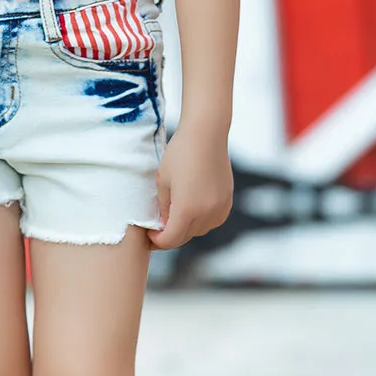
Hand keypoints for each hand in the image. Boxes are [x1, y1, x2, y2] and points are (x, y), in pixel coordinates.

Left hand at [148, 124, 233, 249]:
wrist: (206, 134)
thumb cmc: (179, 154)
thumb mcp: (162, 182)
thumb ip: (162, 208)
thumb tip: (162, 226)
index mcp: (187, 210)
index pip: (170, 240)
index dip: (156, 241)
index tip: (148, 234)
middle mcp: (207, 213)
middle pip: (184, 237)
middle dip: (169, 236)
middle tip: (156, 228)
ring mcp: (220, 208)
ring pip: (199, 231)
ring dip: (185, 229)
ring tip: (173, 216)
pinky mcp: (227, 201)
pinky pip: (212, 221)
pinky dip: (200, 220)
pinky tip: (191, 209)